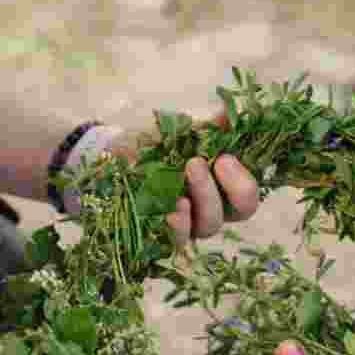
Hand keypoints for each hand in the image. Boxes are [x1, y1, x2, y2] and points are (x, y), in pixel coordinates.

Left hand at [108, 113, 259, 247]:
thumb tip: (230, 115)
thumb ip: (206, 124)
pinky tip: (169, 213)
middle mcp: (209, 208)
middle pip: (232, 215)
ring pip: (207, 227)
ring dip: (199, 205)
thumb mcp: (178, 127)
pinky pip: (176, 239)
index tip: (226, 159)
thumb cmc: (151, 140)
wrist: (109, 153)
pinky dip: (177, 227)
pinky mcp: (161, 234)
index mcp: (220, 185)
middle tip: (195, 164)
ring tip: (180, 190)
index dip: (243, 185)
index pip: (245, 198)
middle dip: (218, 188)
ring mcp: (187, 225)